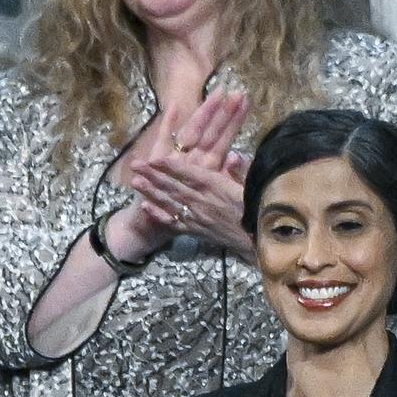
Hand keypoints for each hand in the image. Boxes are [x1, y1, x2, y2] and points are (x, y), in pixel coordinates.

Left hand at [125, 89, 252, 255]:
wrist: (260, 241)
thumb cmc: (260, 210)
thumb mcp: (254, 186)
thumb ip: (241, 170)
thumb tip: (234, 155)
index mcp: (216, 186)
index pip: (188, 173)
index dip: (170, 166)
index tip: (154, 158)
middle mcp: (202, 201)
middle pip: (173, 186)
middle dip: (153, 175)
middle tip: (135, 165)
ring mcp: (198, 217)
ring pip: (170, 203)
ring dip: (151, 192)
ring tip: (135, 182)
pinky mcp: (197, 231)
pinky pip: (175, 223)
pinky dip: (160, 216)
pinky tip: (147, 208)